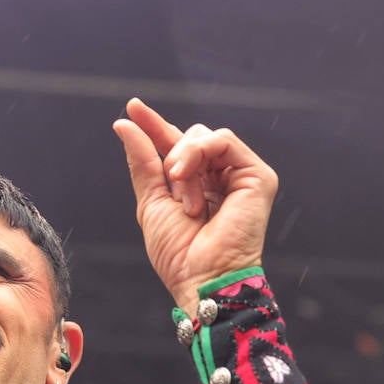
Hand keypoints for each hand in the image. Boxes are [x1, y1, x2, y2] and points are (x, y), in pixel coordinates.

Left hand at [113, 98, 276, 313]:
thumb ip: (142, 161)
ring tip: (185, 200)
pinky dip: (199, 155)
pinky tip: (189, 182)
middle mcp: (219, 176)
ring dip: (183, 162)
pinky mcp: (258, 175)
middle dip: (170, 159)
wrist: (202, 277)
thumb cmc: (178, 252)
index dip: (154, 126)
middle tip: (172, 192)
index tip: (132, 107)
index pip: (174, 145)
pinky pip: (223, 139)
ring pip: (203, 136)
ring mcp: (239, 174)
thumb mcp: (150, 201)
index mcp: (195, 184)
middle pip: (189, 136)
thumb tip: (125, 123)